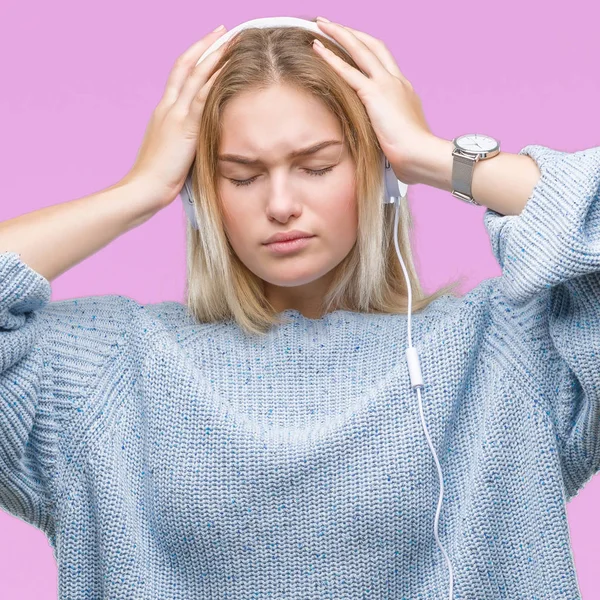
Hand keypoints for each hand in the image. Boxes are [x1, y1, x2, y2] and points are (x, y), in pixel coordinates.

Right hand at [122, 26, 229, 209]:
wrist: (143, 189)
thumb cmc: (157, 180)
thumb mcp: (172, 154)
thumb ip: (184, 142)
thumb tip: (199, 143)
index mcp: (162, 113)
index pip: (179, 77)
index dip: (194, 60)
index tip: (210, 47)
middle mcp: (167, 107)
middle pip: (186, 66)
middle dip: (205, 46)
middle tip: (224, 31)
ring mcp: (174, 115)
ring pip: (195, 75)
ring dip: (215, 56)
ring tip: (233, 40)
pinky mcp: (184, 127)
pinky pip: (202, 96)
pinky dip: (216, 80)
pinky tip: (230, 68)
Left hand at [312, 18, 435, 184]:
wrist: (421, 155)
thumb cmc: (412, 154)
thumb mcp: (399, 136)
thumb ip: (387, 129)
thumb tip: (379, 140)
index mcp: (404, 90)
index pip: (383, 62)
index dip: (366, 49)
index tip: (352, 43)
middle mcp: (397, 81)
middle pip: (374, 46)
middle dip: (352, 33)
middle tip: (333, 24)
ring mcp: (387, 85)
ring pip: (361, 49)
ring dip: (340, 34)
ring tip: (321, 24)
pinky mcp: (374, 94)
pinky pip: (349, 71)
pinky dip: (331, 57)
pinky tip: (317, 48)